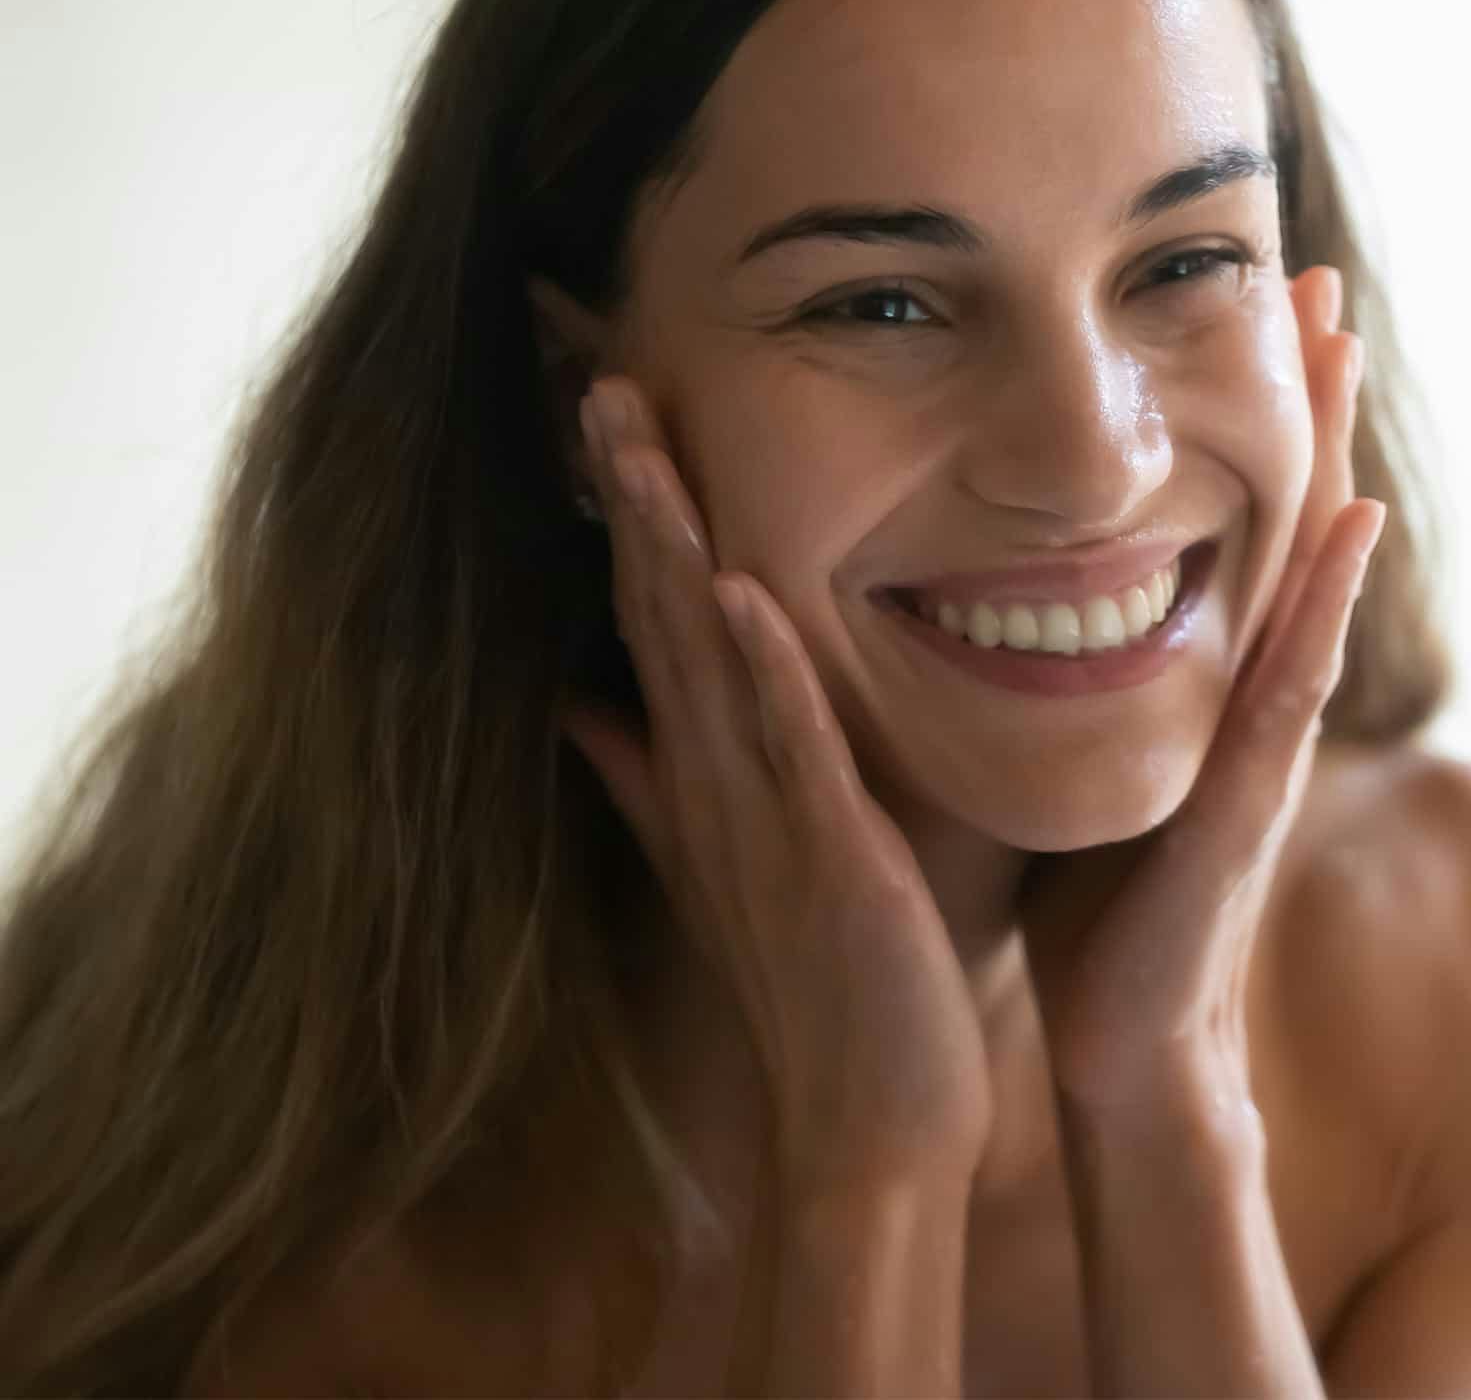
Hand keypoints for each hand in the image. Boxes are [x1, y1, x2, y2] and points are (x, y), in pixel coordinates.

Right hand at [558, 378, 993, 1189]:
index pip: (657, 619)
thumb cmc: (816, 975)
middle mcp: (715, 777)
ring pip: (705, 658)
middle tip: (603, 385)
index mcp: (705, 769)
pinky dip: (764, 669)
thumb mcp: (724, 858)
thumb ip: (652, 776)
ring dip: (674, 548)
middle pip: (662, 614)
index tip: (613, 416)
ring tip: (638, 443)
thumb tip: (576, 703)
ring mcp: (760, 813)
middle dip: (633, 500)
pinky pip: (789, 747)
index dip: (633, 517)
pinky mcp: (824, 854)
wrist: (867, 1111)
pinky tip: (745, 588)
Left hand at [1018, 265, 1385, 1111]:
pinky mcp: (1244, 803)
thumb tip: (974, 595)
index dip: (1230, 418)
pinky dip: (1328, 604)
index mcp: (1183, 676)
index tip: (1226, 302)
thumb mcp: (1060, 762)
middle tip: (1312, 273)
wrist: (1112, 1040)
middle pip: (1271, 517)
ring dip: (1325, 457)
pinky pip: (1292, 690)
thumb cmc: (1087, 904)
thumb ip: (1044, 683)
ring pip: (1298, 572)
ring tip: (1342, 345)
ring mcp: (1252, 739)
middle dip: (1293, 398)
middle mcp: (1233, 688)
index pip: (1212, 522)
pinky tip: (1357, 521)